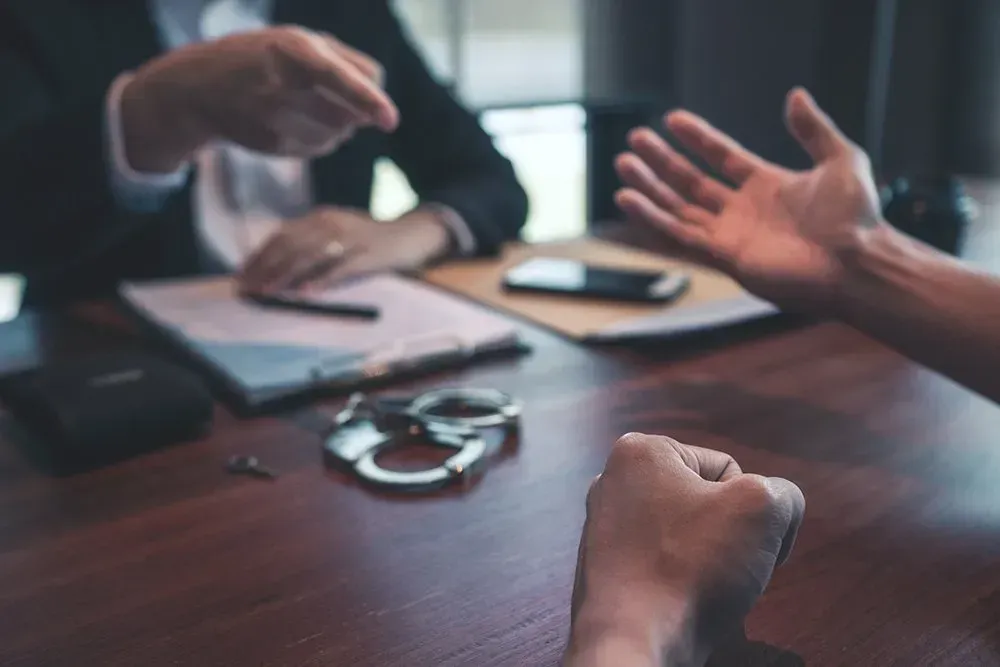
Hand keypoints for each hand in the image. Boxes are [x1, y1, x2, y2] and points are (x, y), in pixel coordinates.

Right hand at [120, 26, 397, 171]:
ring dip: (339, 125)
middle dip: (354, 108)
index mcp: (292, 48)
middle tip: (325, 92)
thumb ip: (349, 63)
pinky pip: (321, 148)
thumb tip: (380, 101)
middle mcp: (281, 83)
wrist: (199, 88)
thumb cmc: (264, 58)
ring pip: (339, 134)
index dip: (367, 100)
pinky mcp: (272, 144)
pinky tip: (293, 121)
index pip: (338, 77)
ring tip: (306, 105)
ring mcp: (275, 117)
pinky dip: (320, 138)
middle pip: (349, 113)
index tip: (390, 121)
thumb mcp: (300, 41)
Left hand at [238, 205, 452, 292]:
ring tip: (268, 291)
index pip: (281, 235)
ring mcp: (350, 237)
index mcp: (320, 217)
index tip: (242, 275)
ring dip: (286, 274)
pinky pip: (341, 268)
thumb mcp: (337, 234)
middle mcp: (331, 222)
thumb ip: (311, 244)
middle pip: (291, 244)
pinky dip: (322, 279)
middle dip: (265, 267)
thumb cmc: (370, 240)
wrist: (411, 234)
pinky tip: (307, 292)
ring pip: (311, 255)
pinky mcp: (368, 254)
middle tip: (247, 287)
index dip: (260, 255)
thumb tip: (276, 267)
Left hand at [564, 434, 803, 666]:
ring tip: (702, 585)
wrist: (635, 640)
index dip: (750, 508)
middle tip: (724, 566)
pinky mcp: (604, 567)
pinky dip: (680, 579)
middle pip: (704, 500)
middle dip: (726, 533)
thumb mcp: (763, 509)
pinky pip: (662, 562)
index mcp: (639, 450)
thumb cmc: (692, 567)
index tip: (741, 543)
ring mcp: (602, 526)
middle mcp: (611, 481)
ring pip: (686, 534)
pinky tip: (681, 600)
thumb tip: (776, 510)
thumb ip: (784, 493)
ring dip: (707, 558)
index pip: (728, 467)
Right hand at [615, 87, 883, 313]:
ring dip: (650, 187)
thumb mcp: (841, 159)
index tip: (673, 119)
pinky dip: (653, 218)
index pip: (722, 157)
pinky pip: (680, 235)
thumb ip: (814, 129)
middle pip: (691, 181)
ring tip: (624, 164)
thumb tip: (795, 96)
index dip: (698, 138)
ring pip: (678, 207)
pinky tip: (630, 199)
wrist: (855, 262)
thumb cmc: (856, 218)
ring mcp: (731, 234)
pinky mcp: (725, 257)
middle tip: (636, 140)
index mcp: (768, 185)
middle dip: (663, 161)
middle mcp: (743, 210)